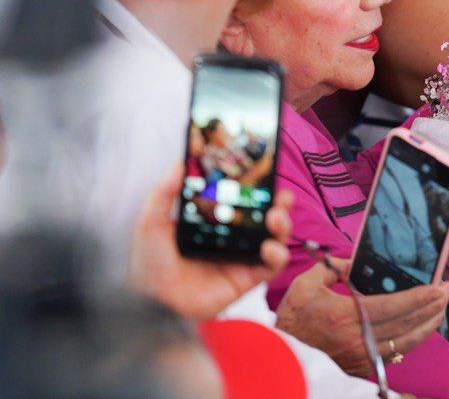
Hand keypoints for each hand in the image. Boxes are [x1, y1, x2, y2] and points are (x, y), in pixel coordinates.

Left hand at [127, 164, 293, 321]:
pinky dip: (278, 255)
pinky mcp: (248, 279)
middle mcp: (232, 237)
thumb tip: (179, 163)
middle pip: (265, 215)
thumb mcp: (151, 223)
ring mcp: (242, 257)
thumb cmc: (148, 265)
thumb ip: (164, 193)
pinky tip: (269, 248)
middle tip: (281, 195)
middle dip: (279, 203)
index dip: (256, 187)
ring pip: (275, 237)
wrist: (152, 303)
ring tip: (276, 217)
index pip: (241, 199)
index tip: (264, 172)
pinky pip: (272, 266)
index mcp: (213, 221)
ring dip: (283, 224)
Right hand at [275, 258, 448, 376]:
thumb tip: (357, 260)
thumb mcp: (307, 284)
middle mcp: (356, 340)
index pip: (395, 306)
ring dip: (429, 323)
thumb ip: (335, 267)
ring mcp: (360, 357)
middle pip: (407, 324)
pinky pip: (395, 354)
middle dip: (434, 306)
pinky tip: (422, 325)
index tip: (441, 287)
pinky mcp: (361, 367)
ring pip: (407, 342)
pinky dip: (412, 338)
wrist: (277, 355)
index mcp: (344, 316)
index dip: (422, 297)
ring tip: (442, 306)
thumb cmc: (292, 317)